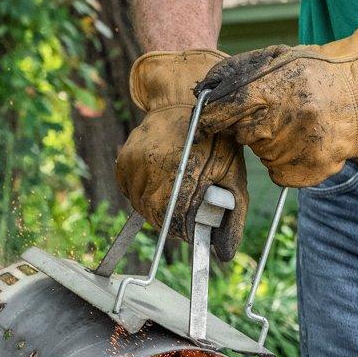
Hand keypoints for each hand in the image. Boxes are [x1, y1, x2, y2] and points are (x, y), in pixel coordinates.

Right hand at [115, 50, 247, 261]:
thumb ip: (232, 217)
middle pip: (154, 216)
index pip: (172, 222)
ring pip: (140, 205)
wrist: (186, 102)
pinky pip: (129, 191)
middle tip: (183, 217)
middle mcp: (153, 166)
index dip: (182, 233)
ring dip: (155, 209)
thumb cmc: (217, 142)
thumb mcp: (232, 176)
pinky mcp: (125, 159)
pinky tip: (158, 185)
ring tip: (173, 197)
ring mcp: (135, 161)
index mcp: (181, 172)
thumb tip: (224, 254)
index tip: (191, 232)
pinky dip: (141, 195)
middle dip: (169, 222)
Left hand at [194, 28, 357, 188]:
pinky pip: (278, 172)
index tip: (206, 121)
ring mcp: (296, 150)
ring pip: (262, 154)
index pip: (228, 108)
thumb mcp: (285, 59)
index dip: (213, 116)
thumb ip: (244, 72)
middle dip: (252, 125)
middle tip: (277, 114)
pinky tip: (304, 144)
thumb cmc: (321, 78)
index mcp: (277, 88)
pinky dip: (285, 162)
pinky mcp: (305, 172)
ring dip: (271, 143)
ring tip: (300, 126)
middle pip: (243, 134)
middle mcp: (285, 120)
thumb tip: (206, 89)